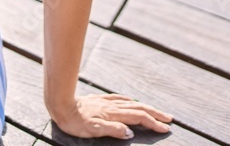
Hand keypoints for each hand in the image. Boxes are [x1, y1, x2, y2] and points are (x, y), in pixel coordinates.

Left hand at [49, 93, 172, 139]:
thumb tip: (131, 132)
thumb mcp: (93, 130)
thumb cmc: (75, 122)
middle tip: (169, 118)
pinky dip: (129, 101)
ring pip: (130, 103)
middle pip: (138, 109)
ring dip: (145, 107)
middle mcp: (112, 107)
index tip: (165, 128)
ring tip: (156, 111)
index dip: (153, 123)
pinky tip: (131, 101)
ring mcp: (106, 102)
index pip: (138, 118)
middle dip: (154, 114)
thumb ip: (113, 130)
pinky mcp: (99, 99)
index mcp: (113, 115)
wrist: (60, 105)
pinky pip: (119, 98)